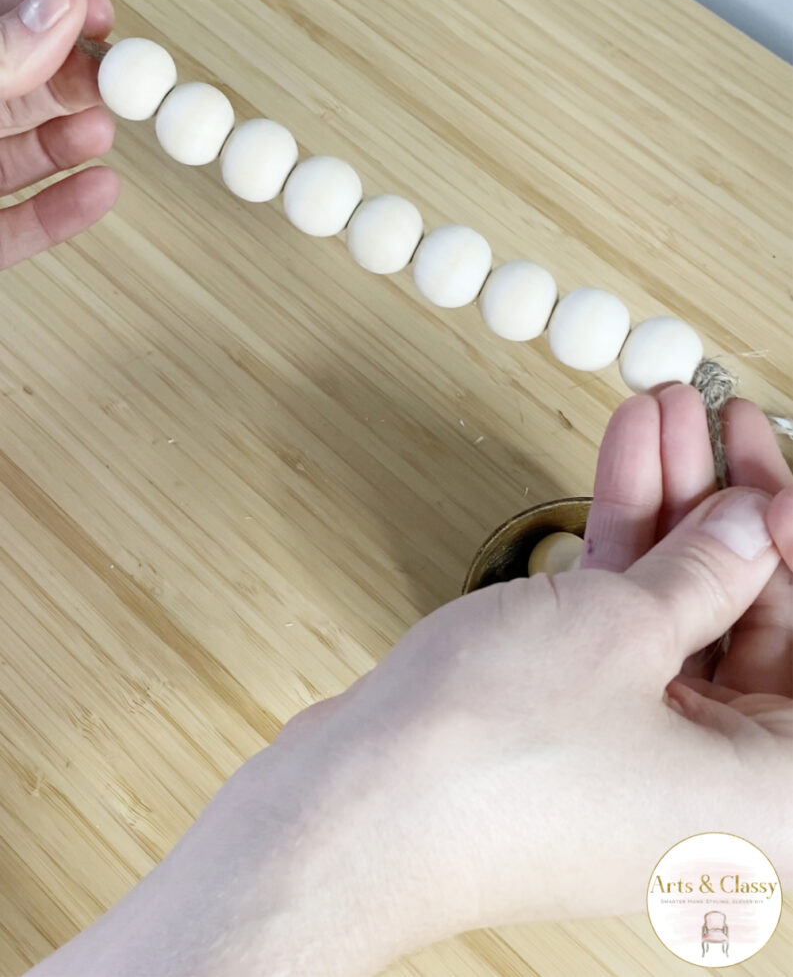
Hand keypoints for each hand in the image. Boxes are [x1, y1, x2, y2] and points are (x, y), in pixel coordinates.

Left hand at [0, 0, 119, 268]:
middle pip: (12, 90)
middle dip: (69, 80)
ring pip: (16, 156)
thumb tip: (59, 4)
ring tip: (107, 129)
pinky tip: (101, 191)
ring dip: (69, 140)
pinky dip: (61, 212)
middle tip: (120, 76)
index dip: (43, 11)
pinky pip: (16, 228)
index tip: (93, 8)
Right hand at [29, 390, 792, 976]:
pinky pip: (614, 628)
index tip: (764, 466)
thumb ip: (707, 568)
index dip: (789, 539)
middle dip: (723, 505)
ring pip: (673, 612)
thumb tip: (753, 526)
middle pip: (745, 619)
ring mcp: (634, 758)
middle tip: (714, 426)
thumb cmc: (487, 763)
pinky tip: (618, 464)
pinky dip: (616, 548)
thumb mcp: (625, 630)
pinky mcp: (568, 730)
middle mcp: (708, 786)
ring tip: (659, 415)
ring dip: (665, 508)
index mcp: (765, 793)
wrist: (347, 812)